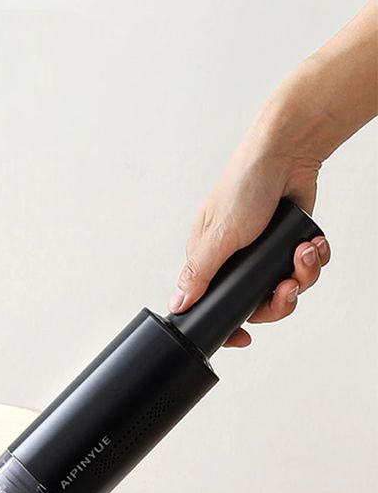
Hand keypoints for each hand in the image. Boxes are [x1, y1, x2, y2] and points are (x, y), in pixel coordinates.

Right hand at [168, 125, 330, 347]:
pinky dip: (314, 259)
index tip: (245, 338)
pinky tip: (310, 242)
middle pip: (259, 303)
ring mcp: (265, 253)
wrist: (286, 154)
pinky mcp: (289, 244)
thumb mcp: (217, 236)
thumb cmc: (243, 186)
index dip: (231, 323)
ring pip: (287, 288)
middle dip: (279, 300)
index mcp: (210, 260)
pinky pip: (306, 268)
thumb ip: (198, 274)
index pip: (214, 304)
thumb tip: (177, 304)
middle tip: (286, 287)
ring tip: (303, 253)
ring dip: (302, 275)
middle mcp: (236, 260)